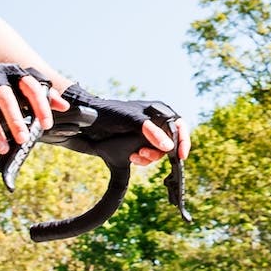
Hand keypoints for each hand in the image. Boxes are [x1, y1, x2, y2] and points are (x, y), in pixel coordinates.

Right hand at [0, 42, 61, 155]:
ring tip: (3, 148)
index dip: (40, 105)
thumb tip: (64, 106)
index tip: (46, 124)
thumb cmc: (2, 81)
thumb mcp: (22, 82)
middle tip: (23, 139)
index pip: (31, 86)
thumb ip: (44, 93)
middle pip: (5, 98)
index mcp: (15, 73)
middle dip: (14, 119)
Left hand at [62, 85, 187, 167]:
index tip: (180, 156)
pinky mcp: (137, 144)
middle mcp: (155, 122)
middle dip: (160, 151)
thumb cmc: (110, 114)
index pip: (179, 126)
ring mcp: (146, 134)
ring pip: (159, 152)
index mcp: (158, 111)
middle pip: (170, 142)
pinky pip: (148, 156)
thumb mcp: (132, 120)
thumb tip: (169, 147)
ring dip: (149, 157)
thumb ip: (152, 131)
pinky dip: (142, 159)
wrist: (88, 122)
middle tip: (145, 153)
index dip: (183, 141)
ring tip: (136, 155)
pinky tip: (132, 157)